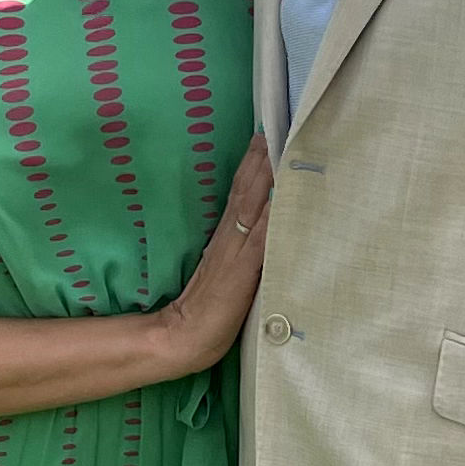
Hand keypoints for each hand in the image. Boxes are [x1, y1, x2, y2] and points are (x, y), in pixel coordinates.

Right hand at [157, 137, 272, 373]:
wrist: (182, 338)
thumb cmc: (208, 314)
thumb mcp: (228, 277)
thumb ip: (242, 256)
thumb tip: (262, 233)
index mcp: (226, 240)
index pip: (242, 195)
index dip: (254, 166)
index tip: (265, 137)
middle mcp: (231, 239)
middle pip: (247, 190)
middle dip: (260, 159)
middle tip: (273, 127)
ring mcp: (236, 252)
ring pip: (253, 205)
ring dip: (266, 175)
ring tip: (276, 146)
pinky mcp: (242, 269)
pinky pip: (261, 236)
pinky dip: (272, 213)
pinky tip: (282, 194)